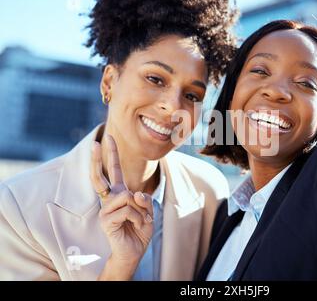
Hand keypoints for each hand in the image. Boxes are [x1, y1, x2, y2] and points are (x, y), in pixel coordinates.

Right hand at [90, 134, 153, 279]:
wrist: (133, 251)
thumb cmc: (139, 230)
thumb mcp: (148, 211)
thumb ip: (144, 200)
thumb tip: (133, 193)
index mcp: (120, 193)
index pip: (113, 171)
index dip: (111, 154)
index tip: (107, 138)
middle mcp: (110, 199)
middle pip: (100, 175)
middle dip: (98, 157)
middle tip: (97, 140)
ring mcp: (106, 208)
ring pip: (127, 195)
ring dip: (141, 210)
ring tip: (139, 221)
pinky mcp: (105, 219)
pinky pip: (128, 210)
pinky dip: (138, 218)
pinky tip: (136, 226)